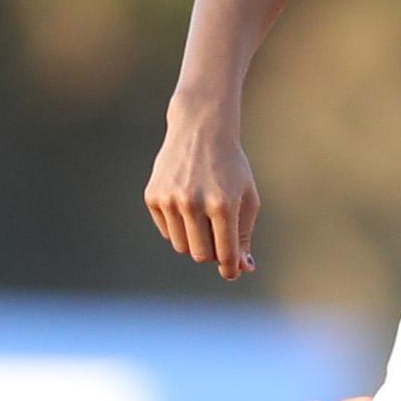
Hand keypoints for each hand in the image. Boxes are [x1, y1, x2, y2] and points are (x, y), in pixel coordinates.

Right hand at [146, 95, 260, 280]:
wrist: (200, 129)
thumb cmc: (230, 167)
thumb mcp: (247, 197)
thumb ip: (244, 235)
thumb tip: (242, 269)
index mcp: (222, 205)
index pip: (225, 254)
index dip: (230, 268)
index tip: (232, 271)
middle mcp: (193, 203)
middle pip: (201, 255)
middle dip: (212, 253)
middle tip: (218, 235)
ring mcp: (169, 200)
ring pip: (181, 247)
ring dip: (194, 240)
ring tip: (203, 217)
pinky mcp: (153, 196)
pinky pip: (167, 232)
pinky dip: (178, 226)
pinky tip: (186, 203)